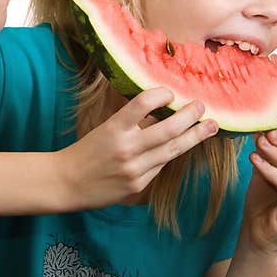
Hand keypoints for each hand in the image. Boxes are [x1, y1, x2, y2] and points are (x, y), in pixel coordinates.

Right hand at [60, 87, 217, 208]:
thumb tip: (159, 108)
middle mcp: (126, 148)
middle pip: (169, 128)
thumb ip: (130, 121)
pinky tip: (180, 146)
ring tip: (209, 126)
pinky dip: (170, 153)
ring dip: (194, 136)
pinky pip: (161, 165)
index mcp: (114, 128)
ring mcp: (134, 168)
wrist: (66, 182)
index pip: (143, 103)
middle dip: (190, 115)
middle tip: (201, 106)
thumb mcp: (104, 129)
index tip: (170, 92)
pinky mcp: (138, 184)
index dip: (161, 94)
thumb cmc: (86, 151)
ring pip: (173, 149)